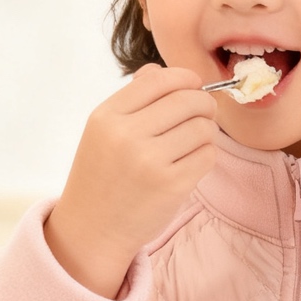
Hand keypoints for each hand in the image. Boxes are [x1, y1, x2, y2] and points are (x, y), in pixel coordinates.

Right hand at [44, 65, 218, 297]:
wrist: (92, 229)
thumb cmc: (101, 176)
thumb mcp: (102, 131)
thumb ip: (131, 98)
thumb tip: (162, 70)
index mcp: (108, 117)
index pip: (160, 79)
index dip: (186, 79)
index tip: (193, 87)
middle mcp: (127, 136)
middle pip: (189, 100)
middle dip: (204, 105)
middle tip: (202, 116)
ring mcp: (150, 162)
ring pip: (204, 128)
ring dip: (207, 134)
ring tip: (193, 144)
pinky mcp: (172, 186)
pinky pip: (208, 156)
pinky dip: (206, 157)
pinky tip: (191, 163)